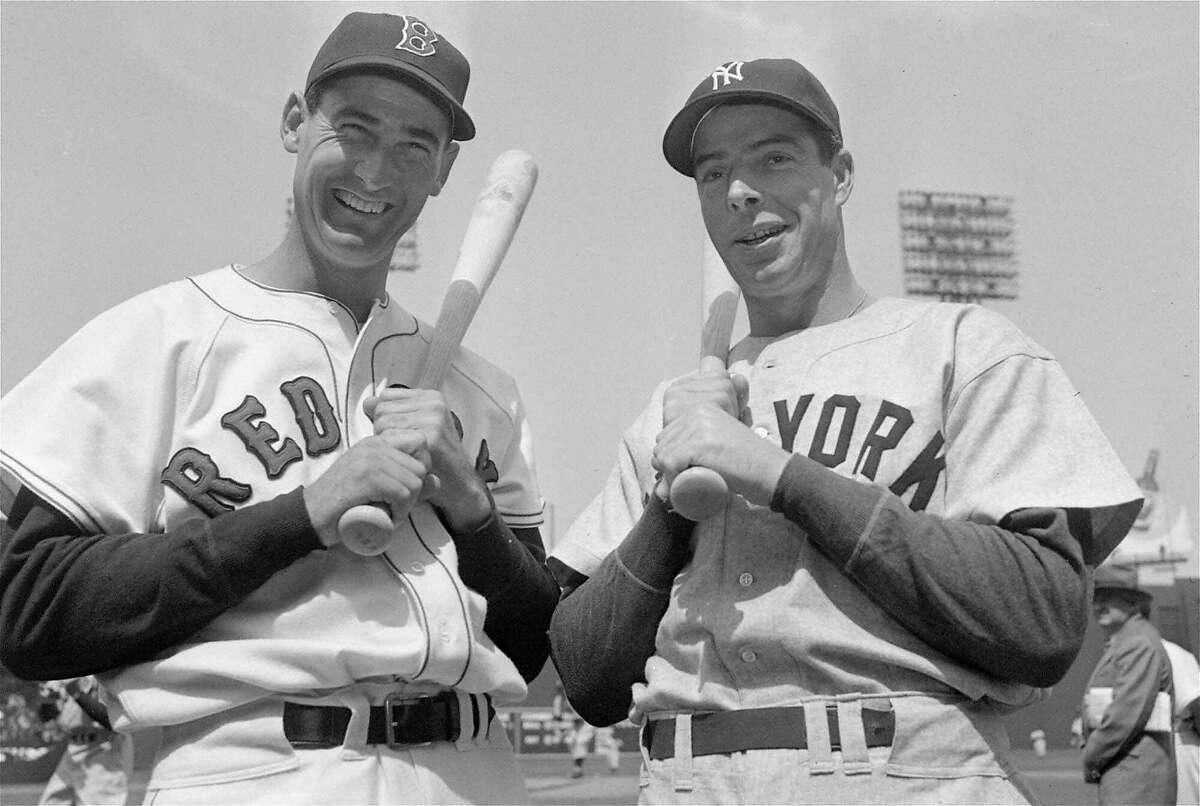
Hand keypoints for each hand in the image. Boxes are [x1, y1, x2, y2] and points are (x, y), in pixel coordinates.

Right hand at [304, 429, 433, 546]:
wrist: (308, 515)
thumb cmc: (343, 504)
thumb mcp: (378, 488)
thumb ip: (405, 482)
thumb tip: (437, 481)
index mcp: (377, 442)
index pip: (419, 441)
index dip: (420, 467)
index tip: (404, 489)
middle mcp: (374, 444)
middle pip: (421, 465)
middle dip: (414, 492)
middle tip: (394, 507)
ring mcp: (370, 459)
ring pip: (415, 481)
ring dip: (407, 505)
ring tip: (387, 513)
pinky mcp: (367, 477)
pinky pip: (403, 493)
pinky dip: (399, 512)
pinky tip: (384, 518)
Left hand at [365, 388, 491, 530]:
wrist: (460, 486)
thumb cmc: (438, 460)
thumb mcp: (417, 429)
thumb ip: (393, 413)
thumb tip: (368, 403)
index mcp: (431, 398)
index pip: (386, 397)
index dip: (385, 418)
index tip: (400, 435)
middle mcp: (434, 404)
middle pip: (382, 409)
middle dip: (383, 431)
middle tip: (402, 450)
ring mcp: (433, 419)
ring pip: (381, 423)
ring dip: (386, 444)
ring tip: (404, 456)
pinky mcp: (429, 437)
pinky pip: (389, 438)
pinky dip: (390, 454)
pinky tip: (404, 463)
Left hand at [654, 366, 787, 506]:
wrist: (773, 473)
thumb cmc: (748, 466)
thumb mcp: (720, 446)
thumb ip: (702, 445)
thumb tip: (677, 458)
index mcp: (702, 409)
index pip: (667, 435)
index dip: (669, 458)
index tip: (680, 476)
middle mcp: (698, 412)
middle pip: (662, 444)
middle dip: (667, 468)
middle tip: (682, 486)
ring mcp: (699, 427)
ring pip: (663, 454)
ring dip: (668, 476)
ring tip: (685, 489)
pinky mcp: (701, 443)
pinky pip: (670, 462)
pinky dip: (671, 479)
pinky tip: (682, 489)